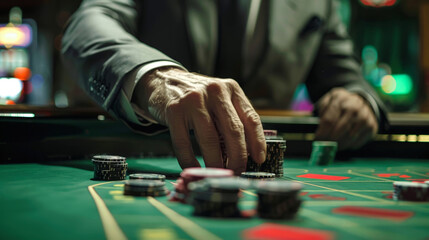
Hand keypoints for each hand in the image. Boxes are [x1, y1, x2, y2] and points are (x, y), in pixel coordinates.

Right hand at [133, 67, 265, 174]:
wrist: (163, 80)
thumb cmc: (197, 96)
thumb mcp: (219, 98)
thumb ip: (232, 118)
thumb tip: (246, 154)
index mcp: (231, 89)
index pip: (251, 118)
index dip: (258, 142)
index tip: (259, 160)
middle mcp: (215, 92)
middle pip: (233, 131)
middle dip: (237, 158)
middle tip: (237, 173)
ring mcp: (193, 100)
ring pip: (210, 140)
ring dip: (216, 163)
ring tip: (218, 175)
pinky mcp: (174, 110)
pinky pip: (184, 143)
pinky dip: (190, 161)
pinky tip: (195, 170)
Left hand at [315, 88, 377, 149]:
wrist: (360, 101)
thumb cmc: (339, 105)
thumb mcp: (327, 102)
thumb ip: (322, 112)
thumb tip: (320, 129)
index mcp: (340, 98)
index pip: (329, 120)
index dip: (322, 133)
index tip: (317, 140)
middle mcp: (354, 106)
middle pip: (340, 129)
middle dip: (330, 140)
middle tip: (324, 146)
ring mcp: (365, 116)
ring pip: (350, 137)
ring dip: (340, 144)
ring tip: (334, 146)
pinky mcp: (372, 126)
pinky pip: (359, 141)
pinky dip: (350, 145)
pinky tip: (344, 143)